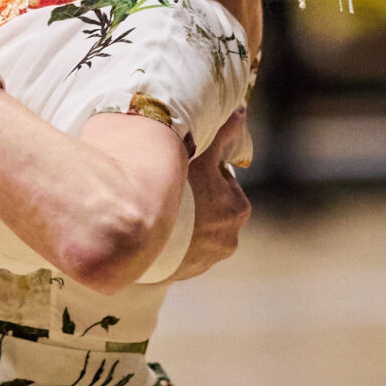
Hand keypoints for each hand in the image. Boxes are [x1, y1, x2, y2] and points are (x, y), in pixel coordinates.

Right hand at [169, 107, 252, 281]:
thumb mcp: (202, 154)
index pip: (222, 184)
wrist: (143, 234)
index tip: (183, 172)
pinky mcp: (183, 274)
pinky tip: (154, 232)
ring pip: (194, 234)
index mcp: (238, 210)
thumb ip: (225, 133)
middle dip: (194, 203)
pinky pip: (178, 253)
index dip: (201, 175)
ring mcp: (205, 260)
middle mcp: (228, 240)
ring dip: (182, 226)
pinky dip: (170, 244)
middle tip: (168, 191)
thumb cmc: (179, 191)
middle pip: (209, 211)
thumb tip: (243, 111)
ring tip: (159, 211)